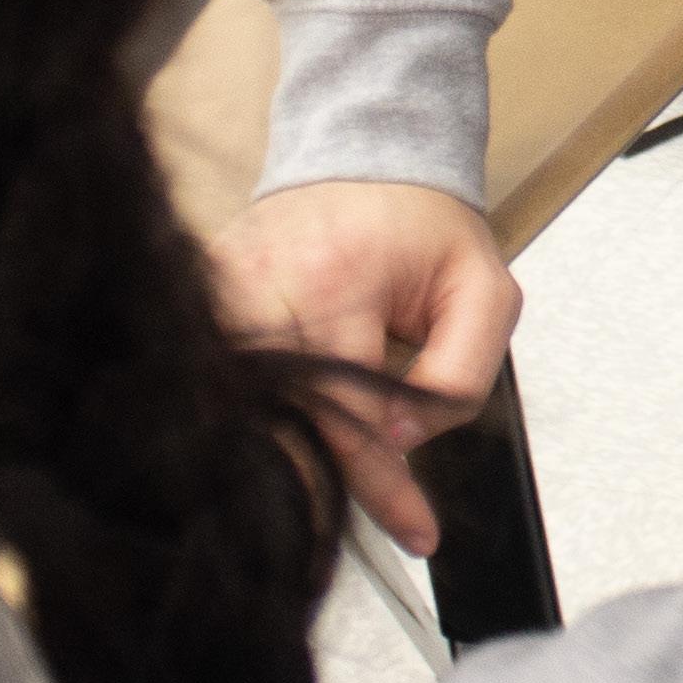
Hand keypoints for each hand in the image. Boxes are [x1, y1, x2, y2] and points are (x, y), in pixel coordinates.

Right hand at [207, 179, 521, 552]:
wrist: (365, 152)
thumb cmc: (423, 224)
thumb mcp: (484, 286)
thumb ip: (461, 368)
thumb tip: (407, 441)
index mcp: (336, 280)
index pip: (353, 411)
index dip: (384, 485)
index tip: (416, 530)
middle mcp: (262, 287)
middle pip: (281, 425)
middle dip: (319, 488)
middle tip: (353, 531)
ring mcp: (219, 293)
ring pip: (240, 414)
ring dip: (279, 461)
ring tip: (315, 496)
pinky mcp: (199, 300)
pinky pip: (219, 384)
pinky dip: (248, 424)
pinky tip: (274, 448)